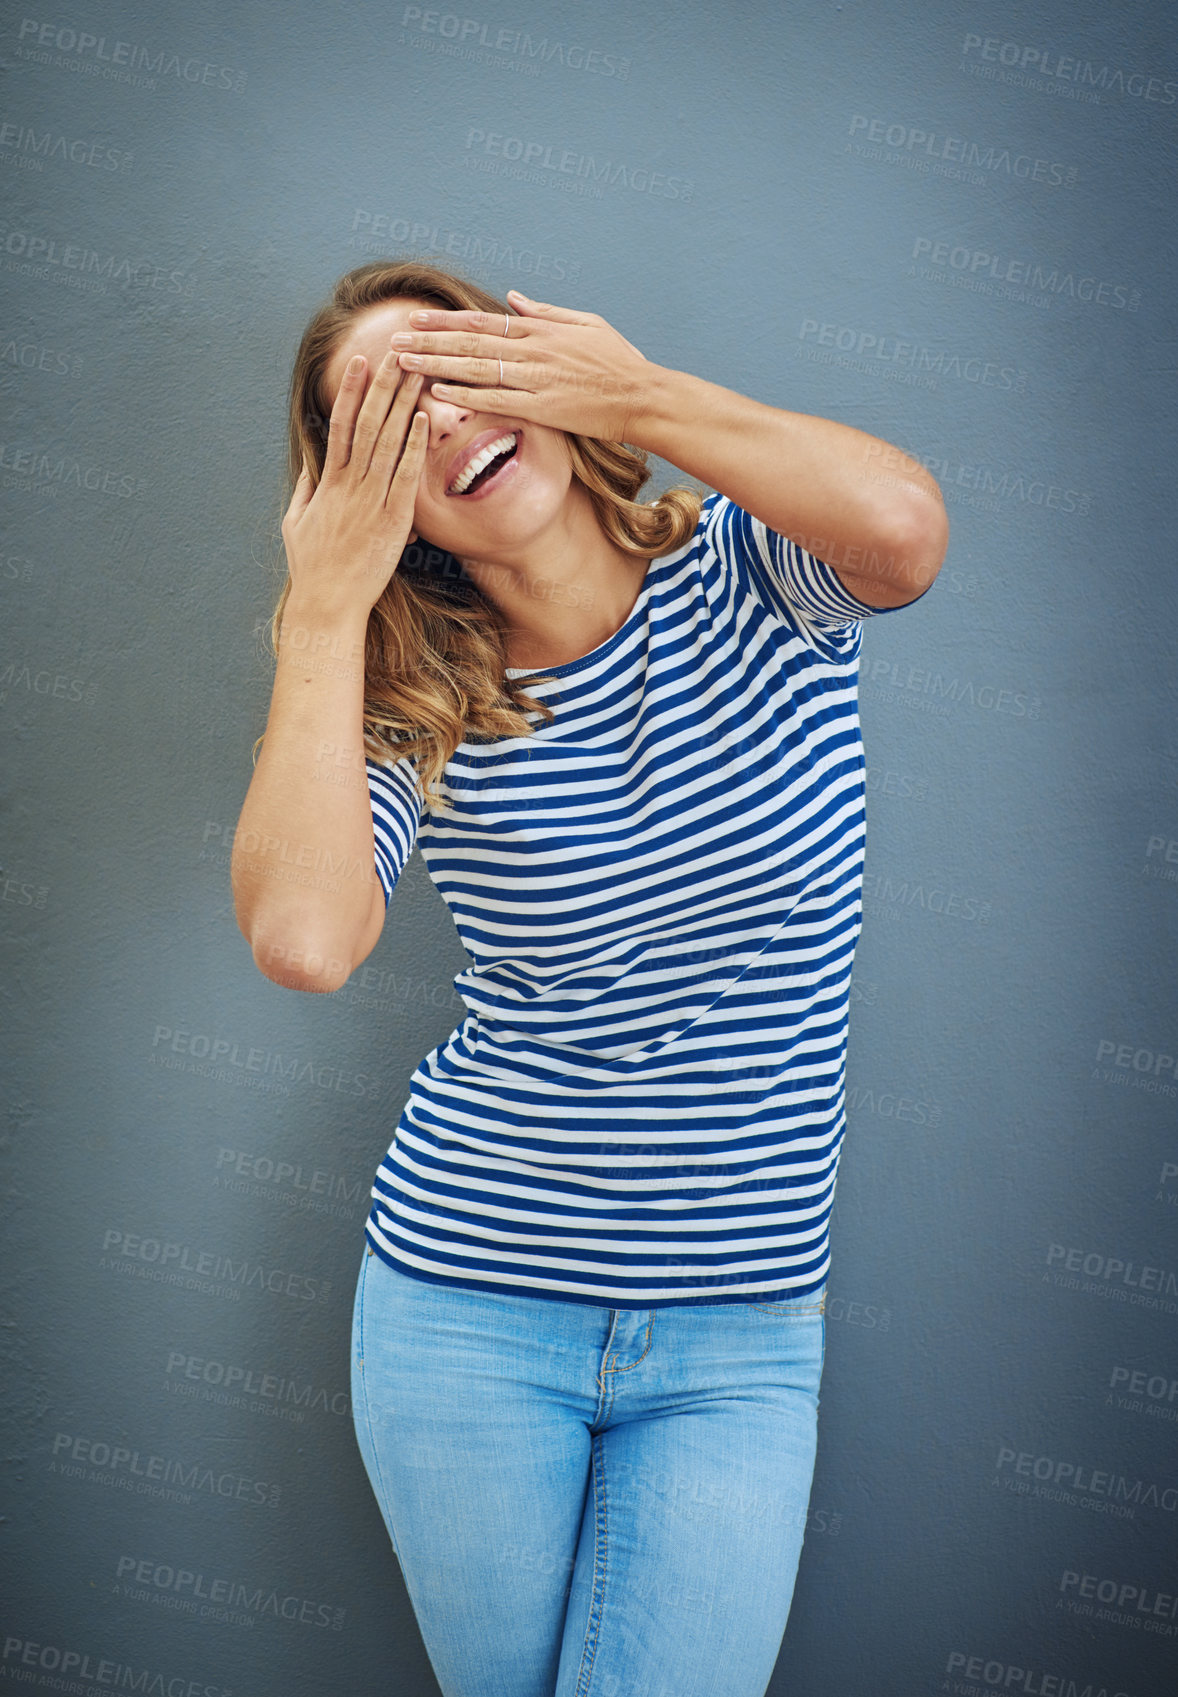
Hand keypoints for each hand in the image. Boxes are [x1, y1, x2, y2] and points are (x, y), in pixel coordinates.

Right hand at [280, 355, 427, 621]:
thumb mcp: (297, 523)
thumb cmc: (312, 568)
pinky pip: (404, 476)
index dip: (351, 390)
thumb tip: (311, 468)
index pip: (341, 424)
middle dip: (384, 384)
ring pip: (387, 441)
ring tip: (417, 370)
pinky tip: (422, 420)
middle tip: (400, 349)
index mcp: (328, 482)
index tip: (360, 360)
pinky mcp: (391, 521)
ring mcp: (370, 501)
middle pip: (368, 422)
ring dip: (403, 402)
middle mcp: (349, 484)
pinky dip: (413, 447)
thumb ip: (307, 491)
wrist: (327, 604)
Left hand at [392, 289, 653, 443]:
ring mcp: (536, 378)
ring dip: (436, 365)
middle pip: (469, 341)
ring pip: (475, 368)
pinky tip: (437, 394)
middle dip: (428, 340)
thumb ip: (545, 312)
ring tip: (402, 363)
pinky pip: (496, 400)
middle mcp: (533, 350)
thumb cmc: (620, 362)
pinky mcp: (544, 407)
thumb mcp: (585, 324)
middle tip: (393, 339)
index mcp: (540, 329)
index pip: (481, 321)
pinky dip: (466, 396)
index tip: (415, 319)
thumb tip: (512, 298)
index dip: (445, 321)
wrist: (644, 396)